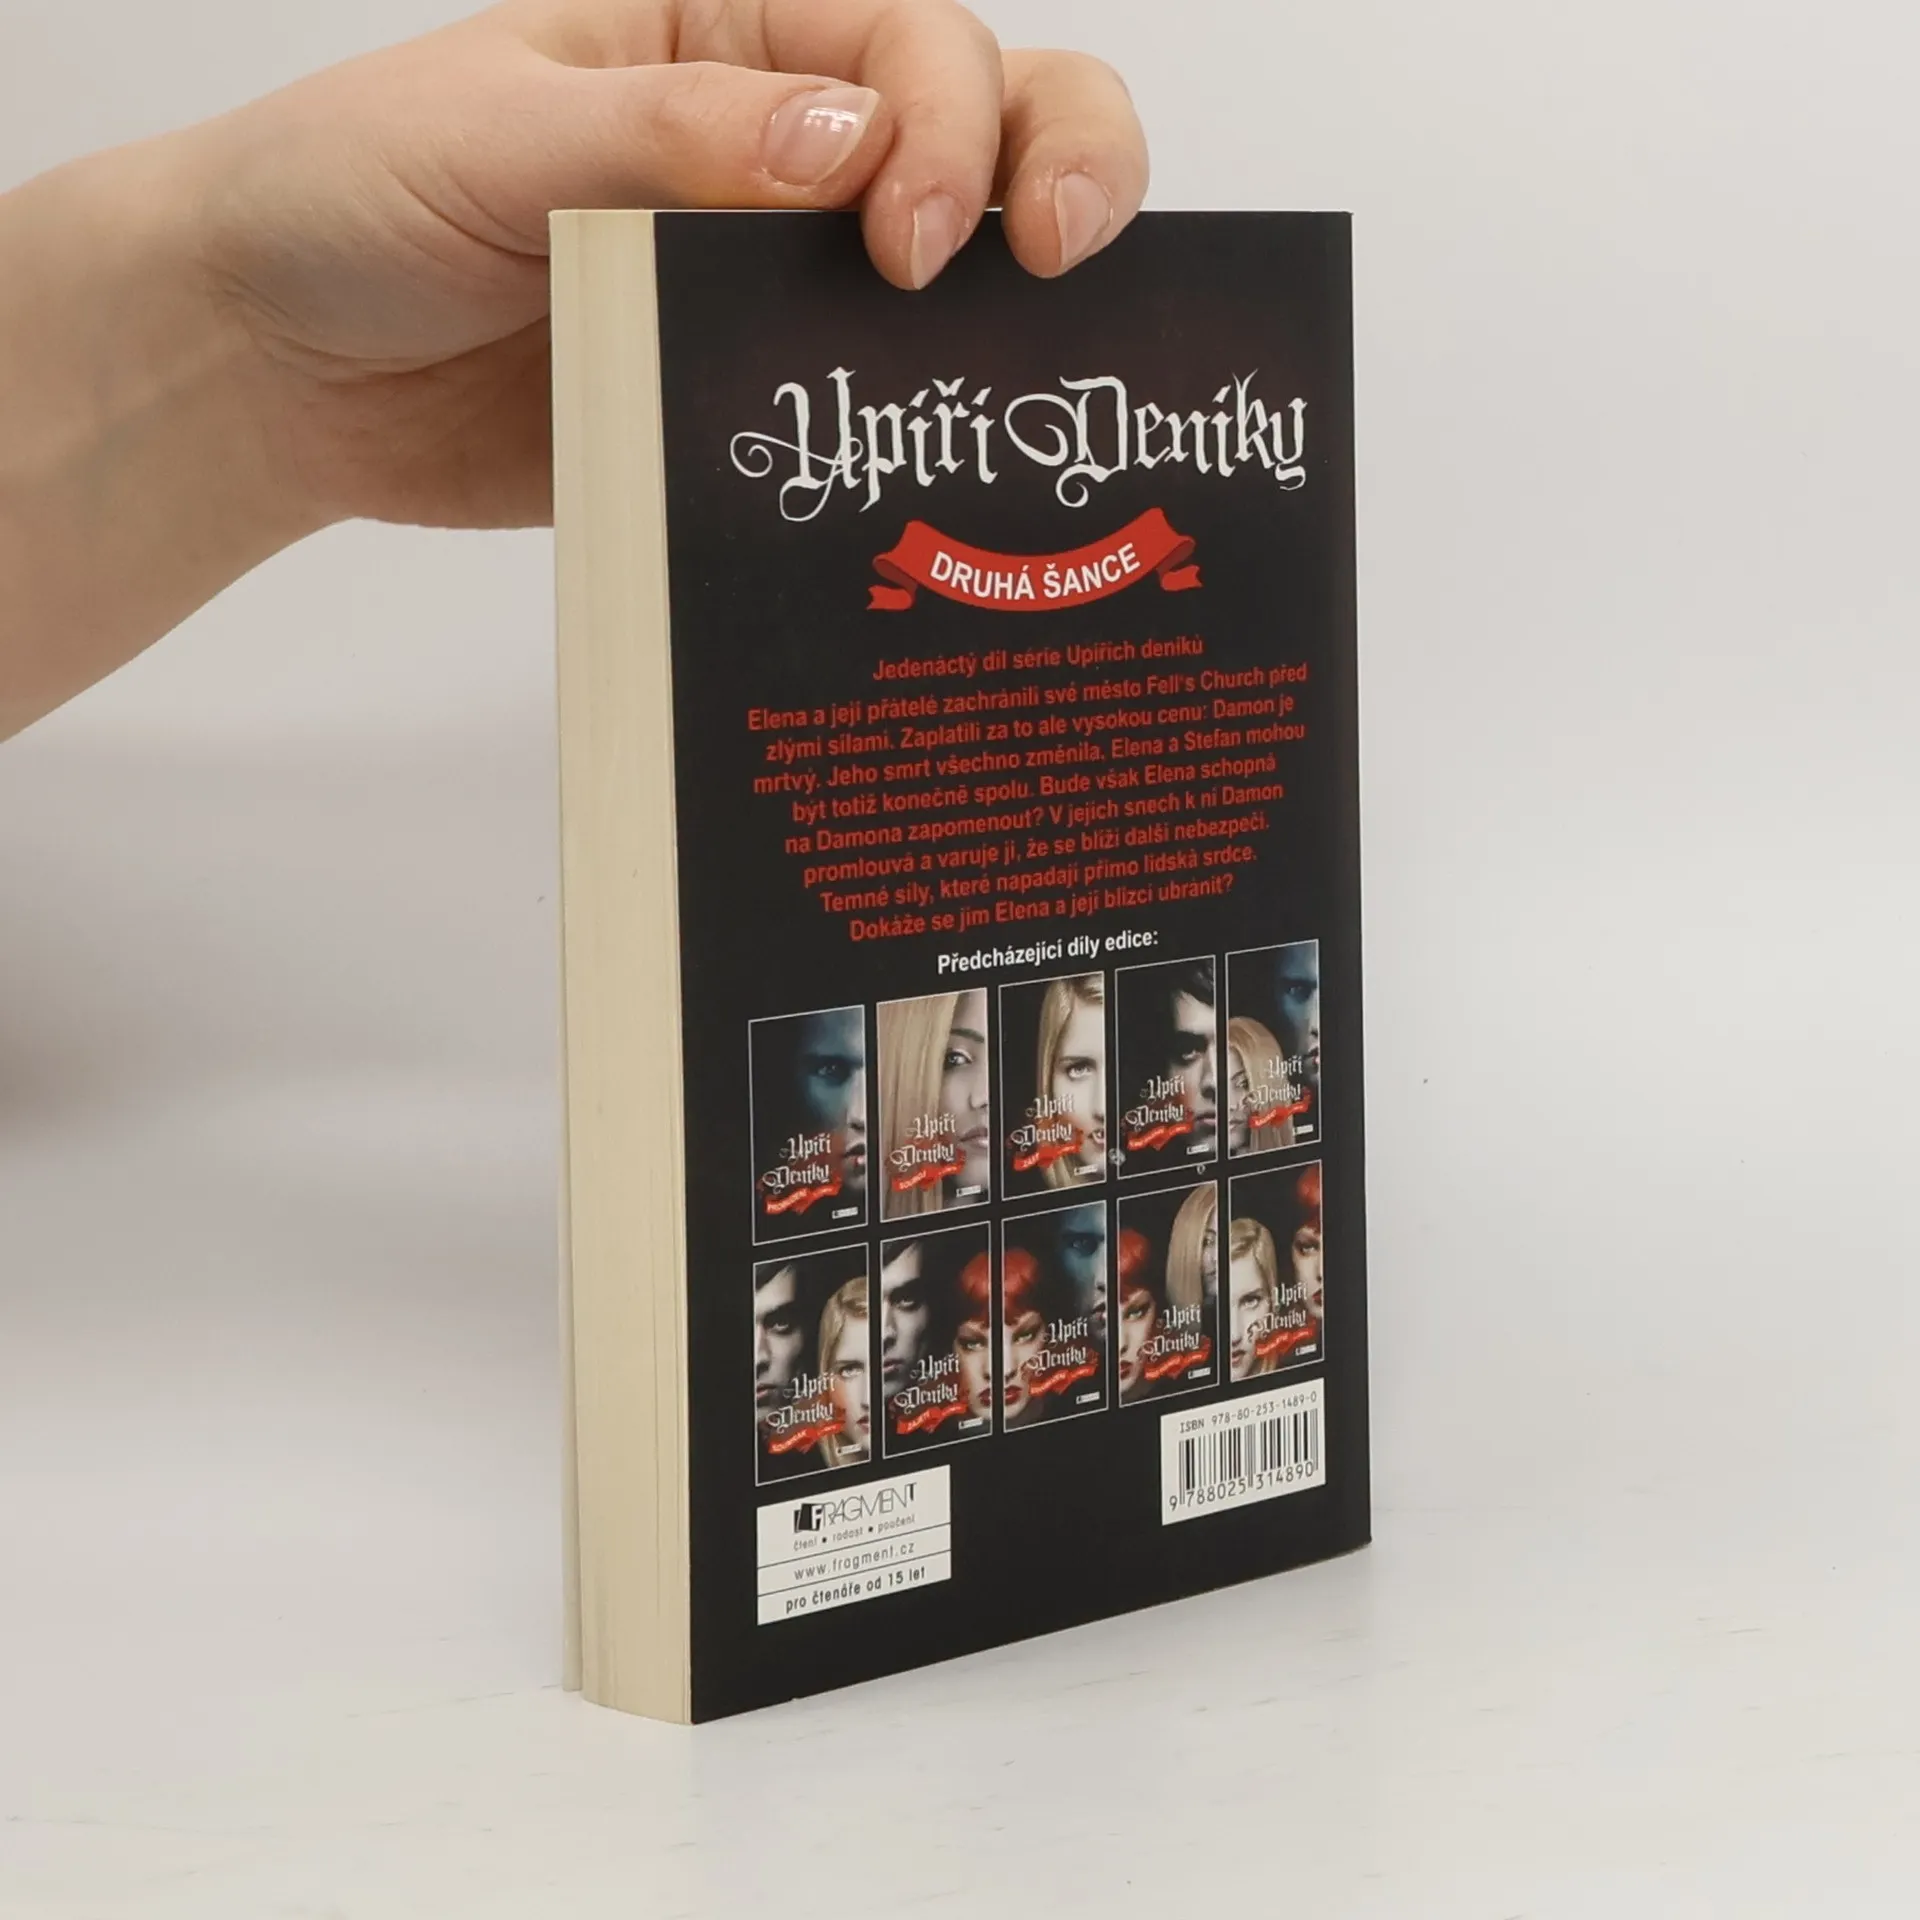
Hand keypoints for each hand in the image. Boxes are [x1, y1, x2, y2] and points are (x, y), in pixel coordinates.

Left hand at [187, 0, 1149, 531]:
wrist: (278, 370)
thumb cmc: (349, 199)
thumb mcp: (494, 131)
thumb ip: (670, 134)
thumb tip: (854, 145)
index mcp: (721, 32)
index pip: (906, 43)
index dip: (950, 125)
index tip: (912, 237)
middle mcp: (775, 144)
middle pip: (991, 119)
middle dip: (1060, 165)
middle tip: (1056, 259)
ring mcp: (771, 282)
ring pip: (960, 273)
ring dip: (1023, 308)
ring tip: (1034, 375)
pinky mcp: (749, 398)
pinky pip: (869, 408)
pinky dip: (928, 430)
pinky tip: (955, 466)